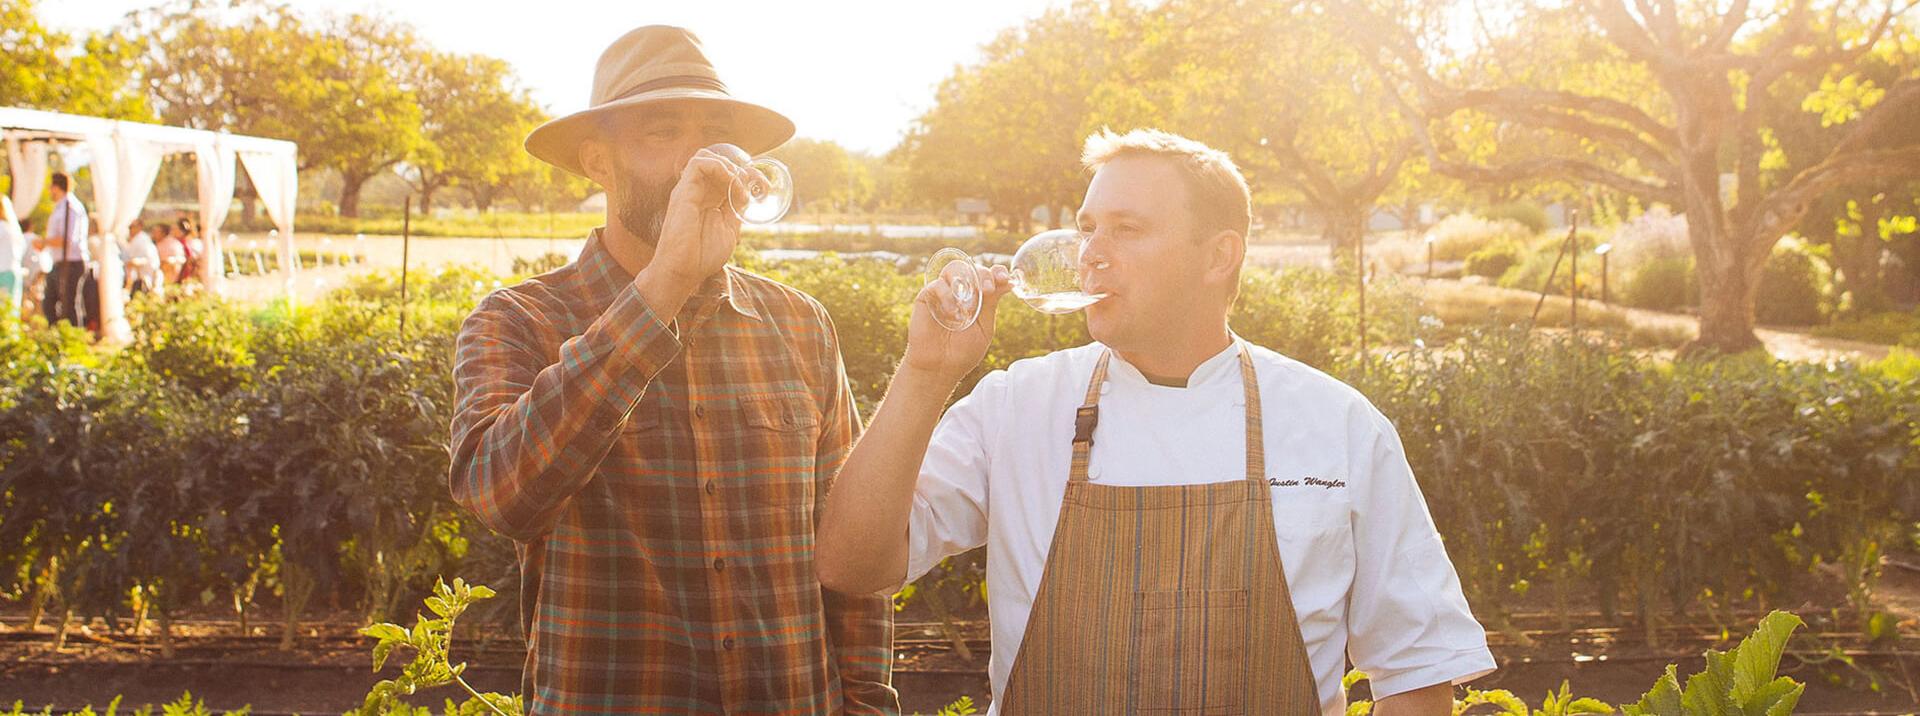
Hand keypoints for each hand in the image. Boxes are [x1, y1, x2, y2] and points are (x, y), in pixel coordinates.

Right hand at [651, 144, 753, 289]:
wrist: (682, 271)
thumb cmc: (702, 256)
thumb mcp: (729, 230)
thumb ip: (737, 211)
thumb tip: (750, 195)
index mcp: (709, 200)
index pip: (727, 175)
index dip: (748, 175)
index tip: (765, 186)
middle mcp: (698, 191)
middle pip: (719, 162)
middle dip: (742, 167)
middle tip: (757, 184)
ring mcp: (689, 190)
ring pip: (707, 157)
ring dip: (729, 166)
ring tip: (740, 186)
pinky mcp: (683, 192)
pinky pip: (698, 163)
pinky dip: (719, 167)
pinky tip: (730, 184)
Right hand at [901, 263, 1010, 385]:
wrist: (939, 368)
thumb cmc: (962, 352)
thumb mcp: (984, 328)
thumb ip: (991, 304)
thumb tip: (1007, 282)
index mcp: (978, 298)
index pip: (988, 275)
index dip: (997, 272)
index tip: (1004, 279)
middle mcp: (961, 292)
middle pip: (973, 268)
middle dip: (983, 275)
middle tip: (988, 290)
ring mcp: (943, 293)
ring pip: (954, 269)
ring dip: (966, 281)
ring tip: (969, 304)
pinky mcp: (926, 297)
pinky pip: (938, 284)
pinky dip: (947, 296)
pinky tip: (952, 314)